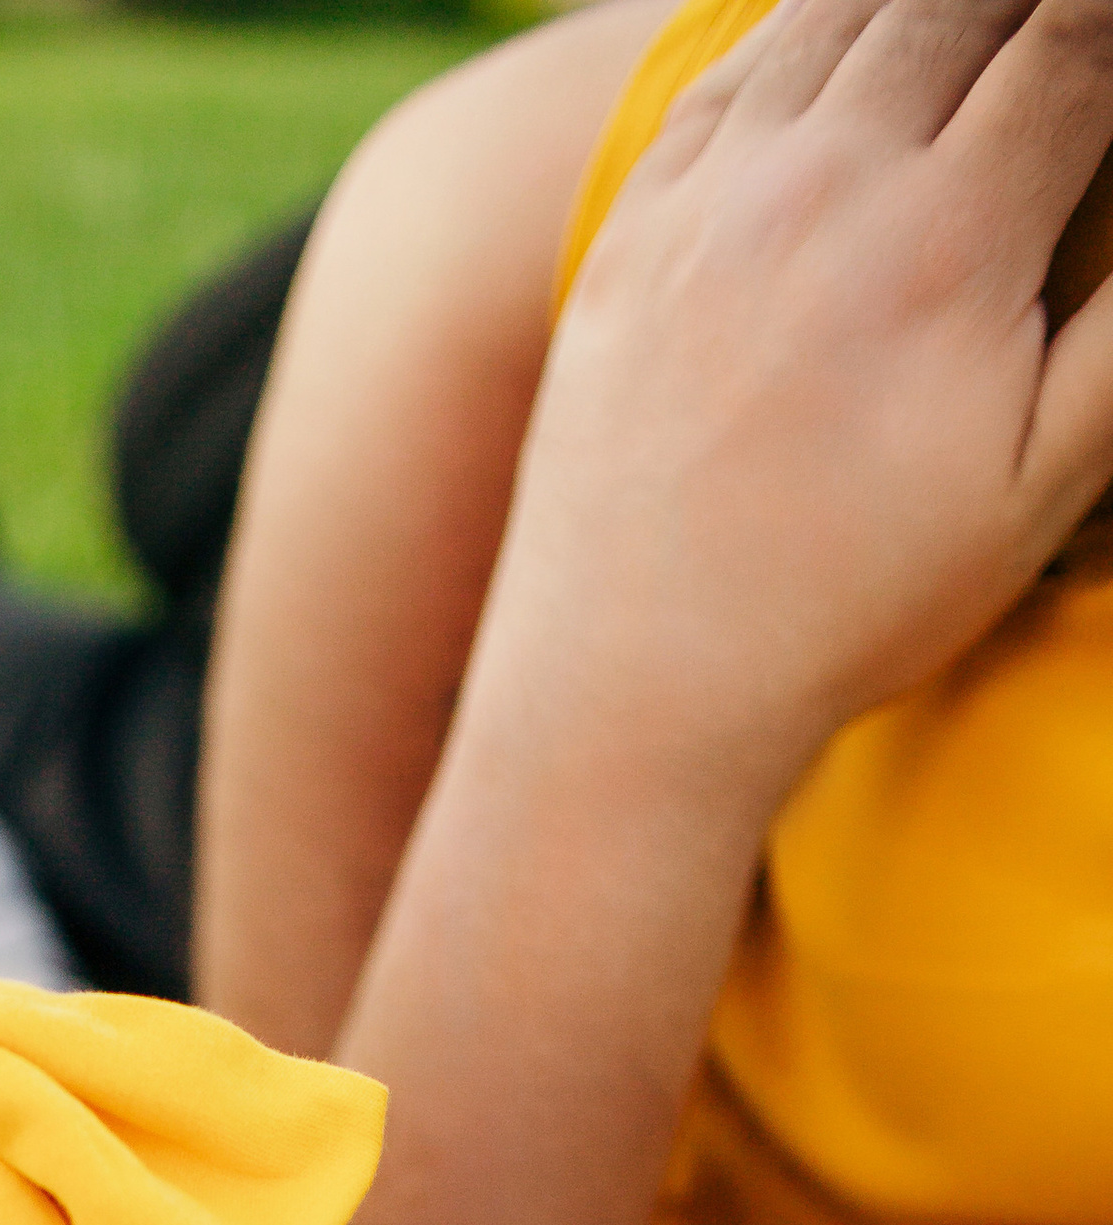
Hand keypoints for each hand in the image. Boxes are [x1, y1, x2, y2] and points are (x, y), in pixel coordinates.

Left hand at [477, 0, 1112, 808]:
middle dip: (1041, 5)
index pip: (1077, 49)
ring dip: (934, 5)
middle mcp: (826, 185)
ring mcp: (718, 195)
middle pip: (969, 4)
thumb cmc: (850, 604)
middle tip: (1064, 35)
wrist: (632, 681)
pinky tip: (857, 43)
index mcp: (948, 243)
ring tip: (983, 28)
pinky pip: (739, 69)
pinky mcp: (637, 223)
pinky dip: (813, 27)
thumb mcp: (1032, 489)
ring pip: (850, 12)